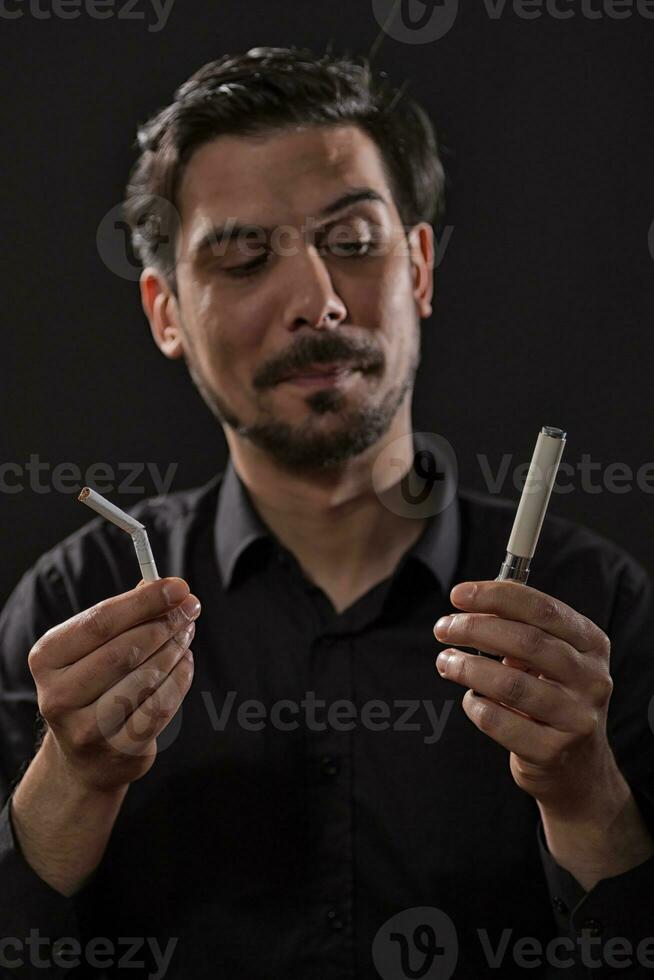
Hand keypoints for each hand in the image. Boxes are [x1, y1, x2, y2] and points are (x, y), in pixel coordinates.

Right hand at [28, 577, 200, 792]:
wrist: (87, 754)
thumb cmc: (96, 683)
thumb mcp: (96, 646)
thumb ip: (127, 614)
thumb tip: (167, 587)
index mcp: (47, 658)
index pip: (100, 621)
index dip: (144, 601)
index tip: (179, 587)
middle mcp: (59, 695)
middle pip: (126, 650)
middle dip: (166, 624)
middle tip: (191, 609)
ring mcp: (86, 727)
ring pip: (147, 677)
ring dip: (176, 649)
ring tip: (185, 634)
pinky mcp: (118, 749)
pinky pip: (161, 706)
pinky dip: (180, 679)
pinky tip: (185, 663)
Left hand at [432, 580, 617, 815]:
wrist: (577, 769)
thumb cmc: (553, 697)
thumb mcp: (552, 659)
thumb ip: (519, 630)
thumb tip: (469, 607)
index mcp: (591, 644)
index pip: (542, 609)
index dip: (496, 597)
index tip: (458, 594)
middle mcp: (591, 679)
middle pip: (526, 642)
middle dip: (475, 629)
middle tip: (443, 628)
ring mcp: (576, 718)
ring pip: (509, 683)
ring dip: (467, 667)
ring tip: (446, 661)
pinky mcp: (552, 752)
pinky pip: (497, 721)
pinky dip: (474, 705)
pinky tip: (471, 699)